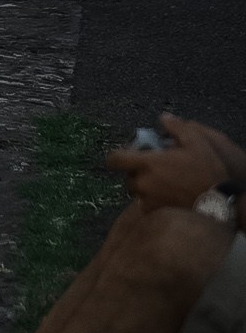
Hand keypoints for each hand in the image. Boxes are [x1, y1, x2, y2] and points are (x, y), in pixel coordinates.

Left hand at [111, 118, 244, 209]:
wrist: (217, 204)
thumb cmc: (205, 172)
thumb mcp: (195, 141)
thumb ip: (175, 127)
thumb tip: (163, 118)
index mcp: (147, 164)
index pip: (115, 160)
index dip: (116, 156)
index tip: (124, 154)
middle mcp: (143, 183)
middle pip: (127, 176)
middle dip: (135, 171)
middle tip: (151, 168)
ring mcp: (149, 201)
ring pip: (136, 192)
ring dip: (143, 186)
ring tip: (160, 182)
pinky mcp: (157, 214)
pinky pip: (146, 205)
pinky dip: (150, 200)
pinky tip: (165, 195)